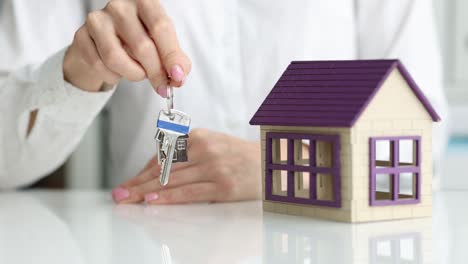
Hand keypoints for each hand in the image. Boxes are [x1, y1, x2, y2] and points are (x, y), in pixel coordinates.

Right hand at [63, 0, 190, 92]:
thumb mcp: (161, 46)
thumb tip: (179, 75)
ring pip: (115, 57)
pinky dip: (113, 76)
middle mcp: (120, 6)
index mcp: (145, 2)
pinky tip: (118, 71)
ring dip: (133, 74)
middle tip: (162, 86)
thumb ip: (174, 58)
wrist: (104, 44)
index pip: (161, 27)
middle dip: (155, 72)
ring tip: (139, 74)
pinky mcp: (81, 36)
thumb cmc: (137, 42)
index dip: (171, 55)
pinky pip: (99, 65)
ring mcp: (98, 19)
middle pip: (141, 45)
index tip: (178, 76)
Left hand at [111, 128, 261, 203]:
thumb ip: (186, 154)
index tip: (130, 181)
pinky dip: (169, 197)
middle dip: (139, 182)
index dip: (144, 170)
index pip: (164, 155)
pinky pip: (190, 192)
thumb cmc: (238, 156)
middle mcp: (205, 149)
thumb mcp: (212, 145)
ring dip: (147, 191)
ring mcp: (214, 167)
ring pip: (173, 180)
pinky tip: (154, 200)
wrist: (269, 163)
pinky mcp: (222, 186)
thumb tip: (156, 170)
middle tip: (121, 192)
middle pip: (164, 168)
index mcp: (199, 137)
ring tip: (129, 198)